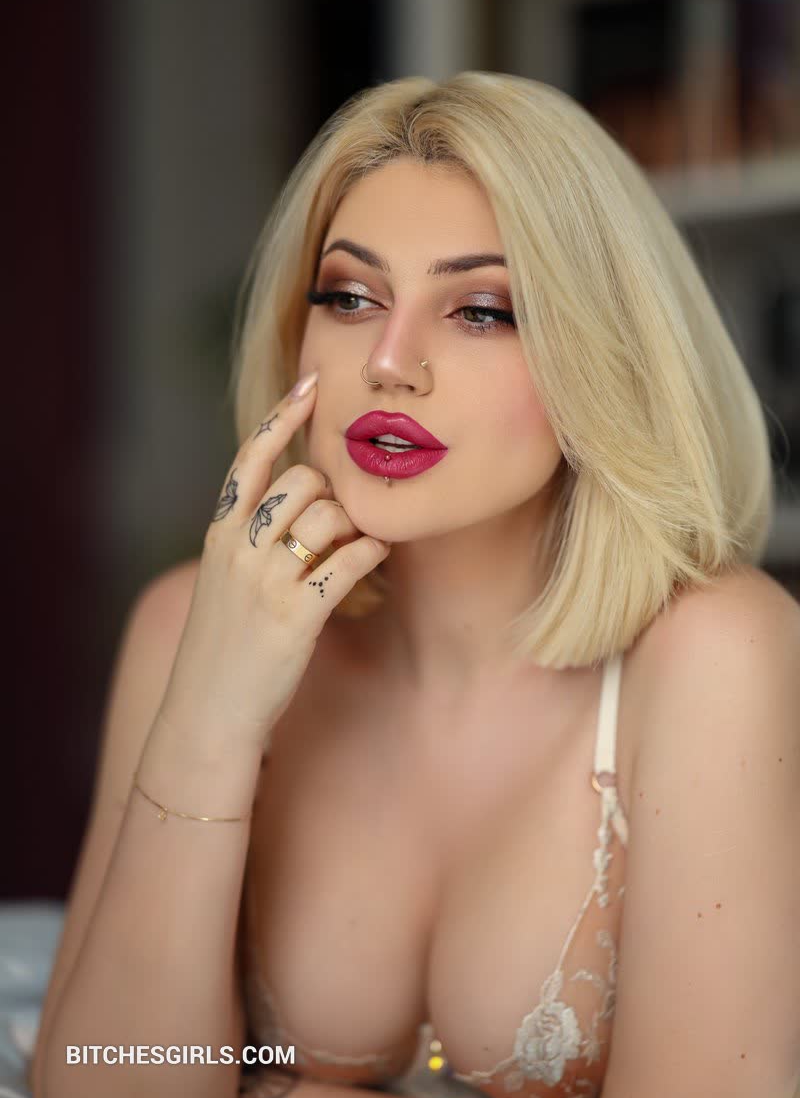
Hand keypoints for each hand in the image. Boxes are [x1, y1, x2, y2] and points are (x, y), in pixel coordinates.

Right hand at [156, 371, 390, 754]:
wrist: (209, 712)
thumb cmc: (224, 647)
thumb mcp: (224, 581)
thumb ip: (250, 539)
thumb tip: (302, 503)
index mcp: (220, 534)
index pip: (250, 459)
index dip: (282, 418)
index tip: (310, 385)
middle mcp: (239, 548)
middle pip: (304, 483)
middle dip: (335, 496)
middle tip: (344, 527)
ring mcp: (265, 580)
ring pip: (330, 516)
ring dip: (355, 527)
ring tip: (357, 548)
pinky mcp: (295, 615)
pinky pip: (350, 561)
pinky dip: (371, 553)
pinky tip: (376, 558)